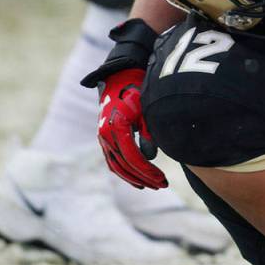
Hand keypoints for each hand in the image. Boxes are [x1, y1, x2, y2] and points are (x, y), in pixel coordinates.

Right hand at [96, 68, 167, 189]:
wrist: (119, 78)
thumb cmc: (136, 92)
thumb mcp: (146, 110)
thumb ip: (148, 133)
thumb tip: (150, 157)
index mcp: (116, 128)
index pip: (133, 158)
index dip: (148, 171)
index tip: (162, 180)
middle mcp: (105, 135)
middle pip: (124, 165)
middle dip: (144, 178)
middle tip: (161, 185)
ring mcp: (102, 138)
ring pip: (116, 166)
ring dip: (133, 178)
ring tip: (150, 185)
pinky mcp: (104, 138)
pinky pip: (112, 160)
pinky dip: (123, 171)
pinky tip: (136, 179)